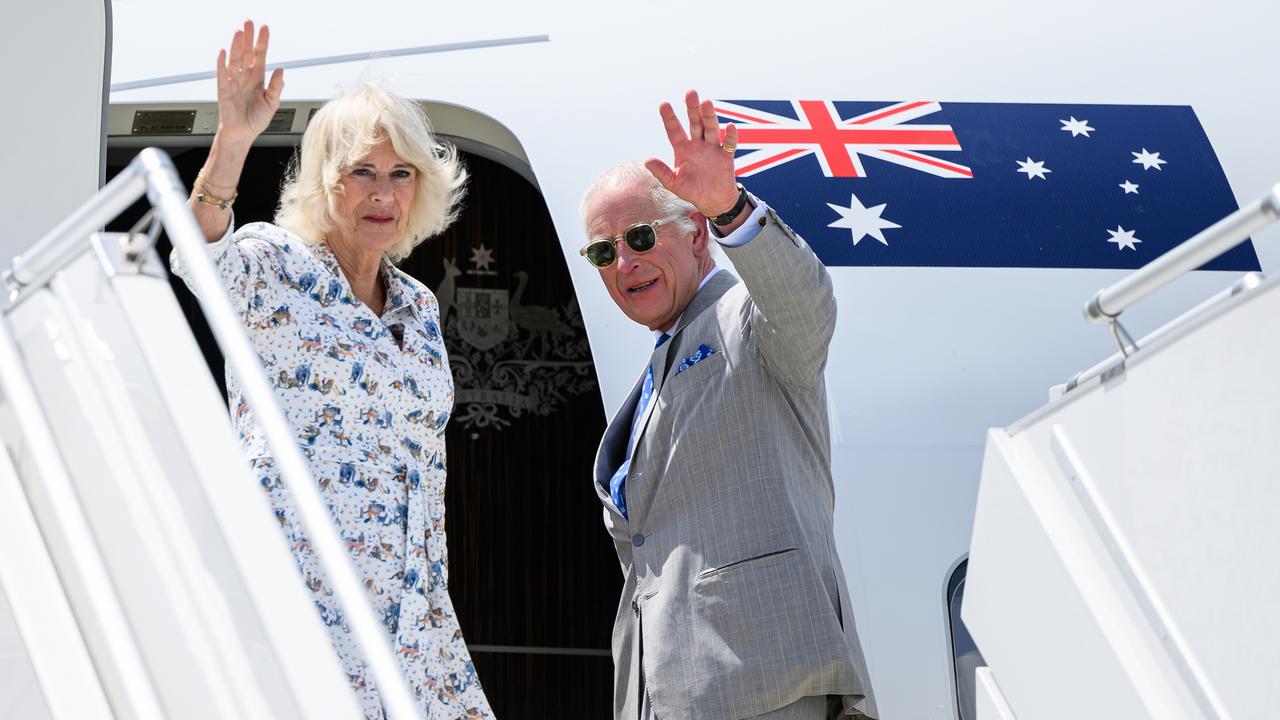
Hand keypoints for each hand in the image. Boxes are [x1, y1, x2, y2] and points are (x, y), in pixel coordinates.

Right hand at [215, 20, 283, 147]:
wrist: (242, 134)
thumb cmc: (256, 120)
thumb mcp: (272, 103)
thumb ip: (277, 87)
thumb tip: (281, 70)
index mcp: (257, 79)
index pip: (260, 56)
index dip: (262, 42)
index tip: (264, 28)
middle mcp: (245, 77)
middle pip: (246, 53)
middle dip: (248, 38)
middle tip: (249, 22)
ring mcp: (233, 82)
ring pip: (235, 60)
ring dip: (237, 46)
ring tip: (239, 32)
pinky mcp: (223, 90)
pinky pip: (222, 74)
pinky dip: (222, 63)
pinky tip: (224, 52)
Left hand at [644, 90, 740, 216]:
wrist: (712, 201)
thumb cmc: (691, 190)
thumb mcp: (674, 183)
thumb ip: (661, 172)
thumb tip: (647, 160)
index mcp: (683, 149)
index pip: (674, 130)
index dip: (669, 118)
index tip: (663, 104)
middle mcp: (698, 144)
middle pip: (695, 123)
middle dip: (692, 108)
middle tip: (690, 92)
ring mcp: (712, 148)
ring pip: (711, 128)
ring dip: (709, 116)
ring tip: (706, 103)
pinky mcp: (726, 156)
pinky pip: (729, 144)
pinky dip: (730, 136)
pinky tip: (729, 127)